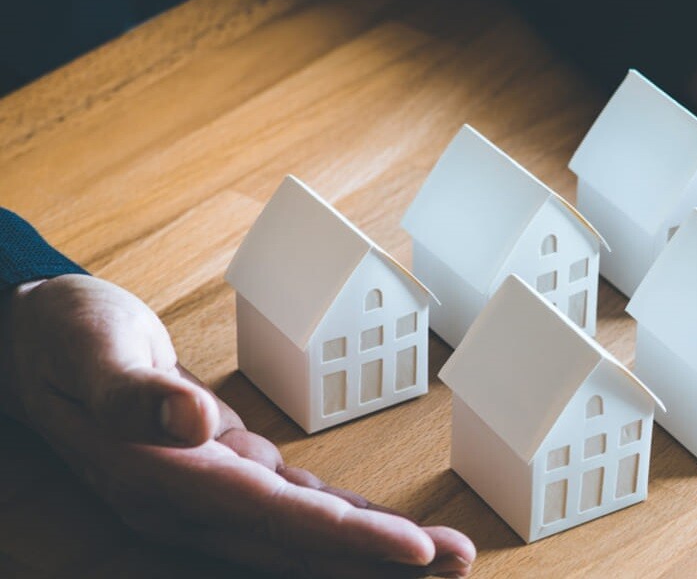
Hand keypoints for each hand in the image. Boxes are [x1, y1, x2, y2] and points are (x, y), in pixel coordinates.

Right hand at [0, 275, 473, 576]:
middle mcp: (188, 501)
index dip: (344, 537)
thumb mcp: (86, 343)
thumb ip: (129, 390)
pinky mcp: (224, 475)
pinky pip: (294, 506)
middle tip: (461, 562)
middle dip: (381, 558)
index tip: (413, 548)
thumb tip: (188, 421)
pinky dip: (345, 519)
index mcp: (160, 476)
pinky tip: (389, 529)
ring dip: (374, 545)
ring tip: (448, 556)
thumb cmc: (62, 333)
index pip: (270, 517)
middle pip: (300, 542)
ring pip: (305, 531)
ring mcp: (207, 493)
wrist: (34, 342)